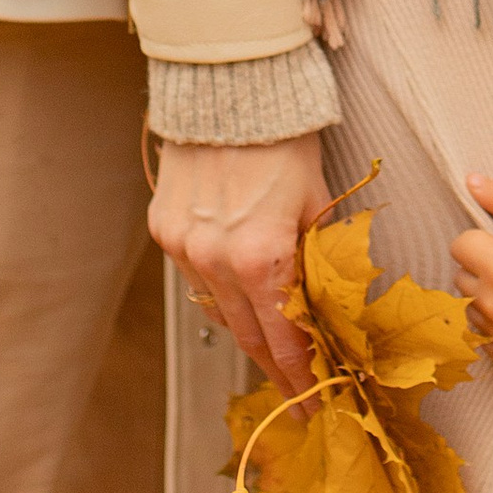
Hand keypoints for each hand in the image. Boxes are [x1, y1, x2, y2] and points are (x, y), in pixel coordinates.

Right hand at [149, 133, 328, 392]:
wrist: (231, 88)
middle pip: (247, 335)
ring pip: (217, 309)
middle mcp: (214, 259)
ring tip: (272, 350)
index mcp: (260, 256)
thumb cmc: (285, 141)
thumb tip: (329, 311)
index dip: (301, 376)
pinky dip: (218, 291)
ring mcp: (182, 245)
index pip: (283, 339)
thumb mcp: (316, 203)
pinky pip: (193, 276)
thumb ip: (318, 262)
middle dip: (275, 366)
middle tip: (298, 392)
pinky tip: (239, 297)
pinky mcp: (163, 228)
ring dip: (245, 330)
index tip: (314, 404)